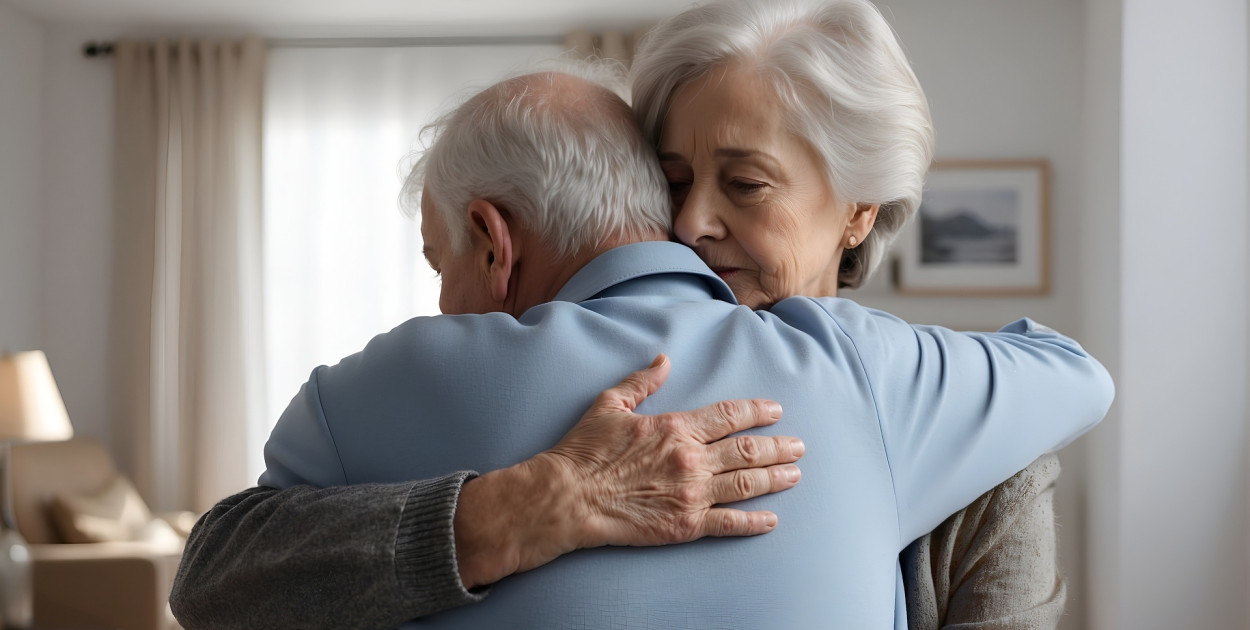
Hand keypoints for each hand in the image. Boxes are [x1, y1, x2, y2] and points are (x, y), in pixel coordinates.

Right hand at [454, 354, 802, 588]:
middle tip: (799, 445)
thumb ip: (641, 381)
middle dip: (778, 446)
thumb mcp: (610, 404)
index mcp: (676, 427)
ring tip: (795, 474)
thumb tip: (663, 360)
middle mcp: (691, 459)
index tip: (775, 411)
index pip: (729, 416)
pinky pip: (729, 523)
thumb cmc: (584, 451)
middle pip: (747, 450)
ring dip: (775, 478)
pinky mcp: (686, 525)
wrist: (568, 497)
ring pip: (746, 484)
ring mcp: (692, 494)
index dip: (757, 412)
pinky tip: (772, 520)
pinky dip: (755, 522)